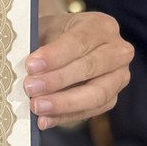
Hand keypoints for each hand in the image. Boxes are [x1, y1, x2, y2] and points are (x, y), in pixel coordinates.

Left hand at [23, 12, 132, 129]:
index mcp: (101, 25)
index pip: (79, 41)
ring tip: (37, 107)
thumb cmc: (54, 34)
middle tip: (30, 88)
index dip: (55, 55)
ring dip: (64, 103)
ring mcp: (119, 76)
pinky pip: (91, 111)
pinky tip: (45, 119)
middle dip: (58, 80)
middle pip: (90, 67)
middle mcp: (118, 50)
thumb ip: (40, 46)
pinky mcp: (112, 98)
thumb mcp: (46, 29)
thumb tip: (27, 70)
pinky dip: (66, 116)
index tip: (30, 66)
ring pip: (97, 94)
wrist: (62, 41)